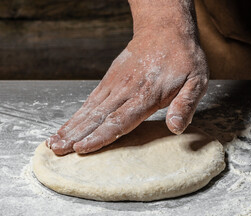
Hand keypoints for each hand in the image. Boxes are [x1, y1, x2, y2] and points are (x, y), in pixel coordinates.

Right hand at [47, 0, 208, 154]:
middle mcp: (126, 90)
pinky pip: (90, 100)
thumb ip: (185, 105)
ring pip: (89, 109)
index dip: (100, 136)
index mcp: (147, 95)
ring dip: (70, 126)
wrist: (164, 30)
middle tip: (58, 150)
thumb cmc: (182, 59)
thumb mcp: (196, 81)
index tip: (82, 148)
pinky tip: (66, 126)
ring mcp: (114, 84)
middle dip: (76, 135)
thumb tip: (177, 128)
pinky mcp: (109, 80)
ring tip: (54, 142)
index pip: (120, 120)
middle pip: (97, 116)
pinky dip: (76, 114)